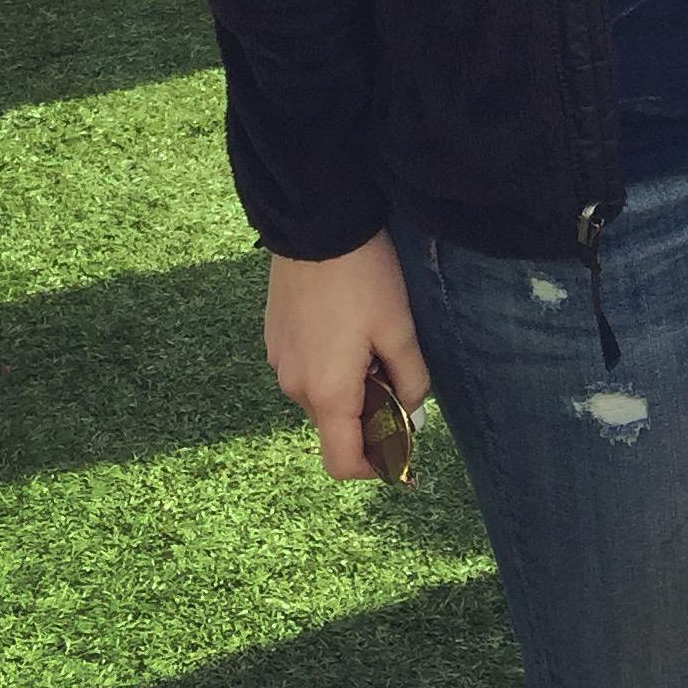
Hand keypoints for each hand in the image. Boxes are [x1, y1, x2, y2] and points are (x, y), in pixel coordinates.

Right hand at [264, 236, 432, 482]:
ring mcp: (278, 361)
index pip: (342, 462)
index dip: (374, 465)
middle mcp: (294, 387)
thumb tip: (413, 418)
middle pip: (334, 426)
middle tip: (394, 370)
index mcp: (326, 392)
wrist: (315, 222)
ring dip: (349, 386)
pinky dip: (329, 365)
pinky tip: (347, 324)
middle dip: (367, 414)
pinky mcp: (274, 338)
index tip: (401, 443)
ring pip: (321, 396)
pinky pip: (306, 370)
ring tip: (371, 339)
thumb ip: (410, 380)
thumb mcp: (398, 327)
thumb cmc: (363, 277)